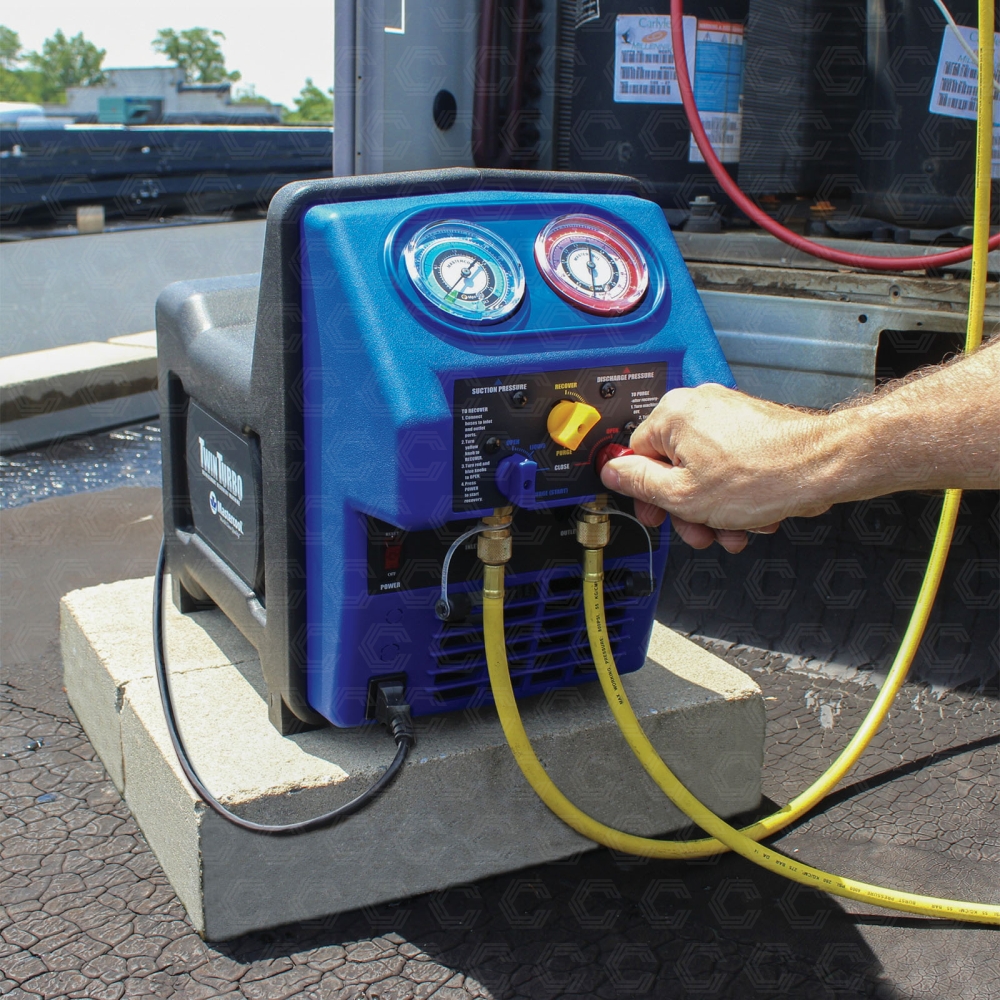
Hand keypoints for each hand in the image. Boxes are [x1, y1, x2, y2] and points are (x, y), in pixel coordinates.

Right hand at [600, 384, 834, 552]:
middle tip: (698, 530)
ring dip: (713, 507)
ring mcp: (728, 413)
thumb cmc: (762, 476)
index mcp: (673, 415)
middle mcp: (699, 405)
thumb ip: (639, 483)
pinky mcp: (752, 425)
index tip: (656, 514)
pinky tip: (750, 515)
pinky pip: (729, 463)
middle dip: (686, 507)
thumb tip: (613, 472)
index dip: (646, 493)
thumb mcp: (683, 495)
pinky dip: (735, 492)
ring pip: (704, 470)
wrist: (823, 467)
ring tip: (731, 529)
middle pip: (672, 465)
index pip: (636, 455)